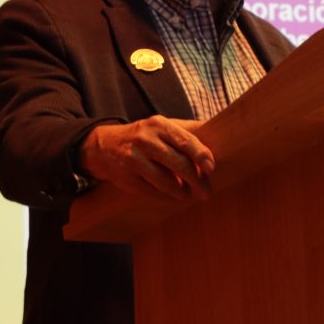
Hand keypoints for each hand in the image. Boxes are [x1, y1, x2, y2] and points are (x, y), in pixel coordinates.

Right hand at [80, 117, 214, 199]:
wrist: (104, 146)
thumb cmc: (145, 136)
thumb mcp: (162, 126)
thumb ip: (188, 132)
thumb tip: (219, 136)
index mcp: (159, 125)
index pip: (186, 141)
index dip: (201, 155)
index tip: (211, 168)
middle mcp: (145, 141)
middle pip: (178, 163)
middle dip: (196, 180)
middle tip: (206, 191)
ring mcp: (133, 159)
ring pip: (165, 181)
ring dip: (182, 192)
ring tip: (190, 195)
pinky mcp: (125, 177)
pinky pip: (151, 191)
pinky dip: (166, 197)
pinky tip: (174, 197)